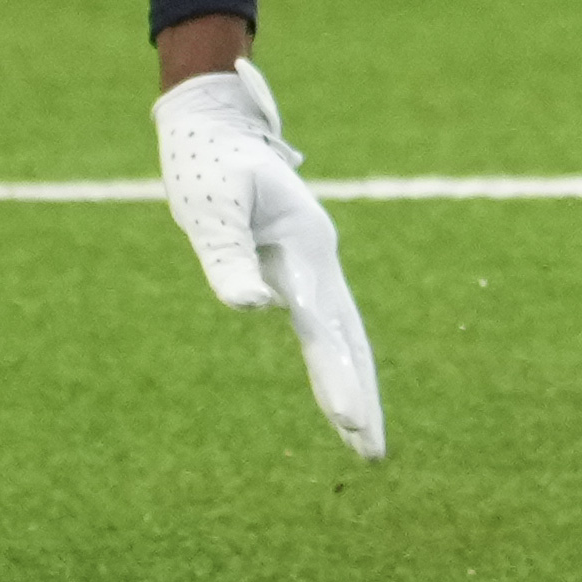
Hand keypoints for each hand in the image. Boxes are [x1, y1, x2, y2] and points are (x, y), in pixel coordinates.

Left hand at [157, 61, 384, 459]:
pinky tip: (341, 396)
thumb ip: (229, 259)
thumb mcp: (211, 209)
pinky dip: (340, 363)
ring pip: (346, 336)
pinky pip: (327, 327)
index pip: (323, 326)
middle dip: (362, 398)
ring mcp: (314, 266)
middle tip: (373, 456)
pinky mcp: (301, 270)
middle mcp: (319, 260)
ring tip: (366, 444)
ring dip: (357, 387)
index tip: (347, 422)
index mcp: (305, 246)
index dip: (336, 376)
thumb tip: (250, 310)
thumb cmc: (207, 164)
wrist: (217, 126)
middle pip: (350, 340)